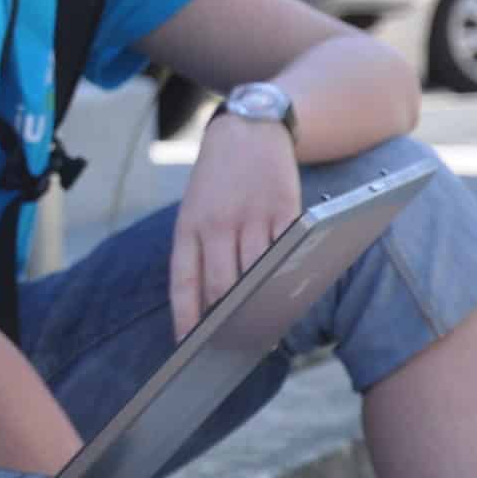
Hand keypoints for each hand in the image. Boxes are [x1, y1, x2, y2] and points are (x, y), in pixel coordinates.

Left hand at [168, 109, 301, 340]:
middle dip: (228, 321)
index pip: (184, 281)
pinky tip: (292, 295)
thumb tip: (216, 304)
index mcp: (189, 225)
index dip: (185, 317)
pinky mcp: (286, 209)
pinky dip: (290, 278)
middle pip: (224, 285)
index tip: (187, 346)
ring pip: (257, 274)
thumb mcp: (196, 210)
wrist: (248, 129)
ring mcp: (253, 216)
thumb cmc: (219, 182)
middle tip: (235, 348)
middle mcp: (218, 223)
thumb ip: (202, 251)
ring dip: (262, 306)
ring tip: (265, 331)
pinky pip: (288, 253)